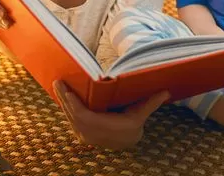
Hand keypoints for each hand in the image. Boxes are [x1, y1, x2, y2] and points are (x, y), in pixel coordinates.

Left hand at [53, 81, 169, 149]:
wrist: (126, 142)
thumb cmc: (133, 125)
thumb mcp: (141, 114)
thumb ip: (150, 103)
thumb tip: (165, 92)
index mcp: (104, 127)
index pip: (83, 116)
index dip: (73, 104)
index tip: (67, 90)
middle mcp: (91, 133)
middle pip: (72, 114)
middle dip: (64, 98)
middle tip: (57, 81)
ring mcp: (84, 135)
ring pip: (69, 117)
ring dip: (62, 102)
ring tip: (58, 85)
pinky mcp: (80, 134)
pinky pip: (70, 120)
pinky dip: (65, 108)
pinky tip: (62, 96)